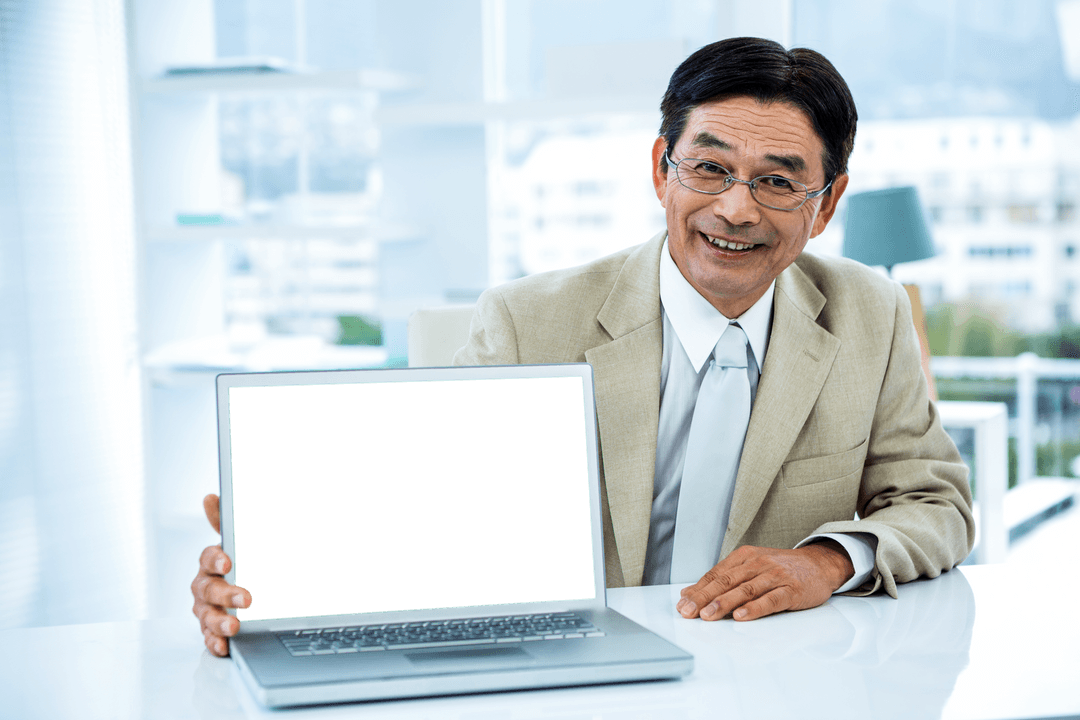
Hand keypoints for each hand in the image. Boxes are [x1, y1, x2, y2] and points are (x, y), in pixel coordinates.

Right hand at [192, 493, 250, 656]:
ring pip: (207, 616)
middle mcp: (204, 586)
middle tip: (246, 599)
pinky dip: (215, 642)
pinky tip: (224, 646)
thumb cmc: (237, 563)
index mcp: (210, 562)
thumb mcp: (237, 543)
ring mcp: (205, 609)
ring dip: (220, 621)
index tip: (229, 562)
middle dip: (226, 594)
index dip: (217, 559)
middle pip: (209, 590)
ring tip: (235, 626)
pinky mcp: (210, 630)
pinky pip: (209, 638)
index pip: (208, 558)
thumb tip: (210, 497)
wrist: (240, 587)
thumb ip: (224, 522)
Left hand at [676, 541, 853, 621]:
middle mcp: (757, 564)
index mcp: (744, 557)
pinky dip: (755, 608)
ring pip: (745, 590)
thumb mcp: (750, 567)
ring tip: (708, 615)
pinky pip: (771, 599)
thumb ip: (722, 578)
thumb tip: (689, 592)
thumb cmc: (781, 569)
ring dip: (724, 604)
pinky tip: (742, 616)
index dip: (698, 589)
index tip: (682, 603)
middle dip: (704, 597)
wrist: (819, 564)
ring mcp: (775, 576)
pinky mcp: (791, 590)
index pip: (716, 574)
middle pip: (726, 581)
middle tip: (688, 611)